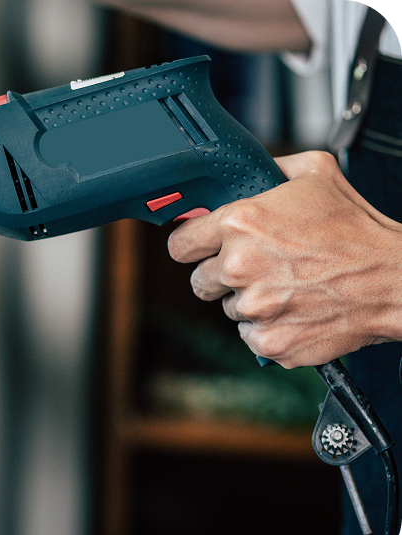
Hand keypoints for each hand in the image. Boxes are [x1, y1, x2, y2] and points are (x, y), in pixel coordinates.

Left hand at [167, 151, 401, 367]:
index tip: (198, 250)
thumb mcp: (315, 174)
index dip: (190, 246)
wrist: (395, 280)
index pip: (179, 245)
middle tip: (255, 268)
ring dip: (248, 301)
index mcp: (240, 223)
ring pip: (228, 309)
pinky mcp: (270, 340)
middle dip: (221, 276)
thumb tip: (246, 172)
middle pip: (199, 281)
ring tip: (285, 286)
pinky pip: (249, 335)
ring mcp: (254, 308)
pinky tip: (293, 308)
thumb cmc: (357, 230)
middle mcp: (239, 266)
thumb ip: (270, 169)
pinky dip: (266, 327)